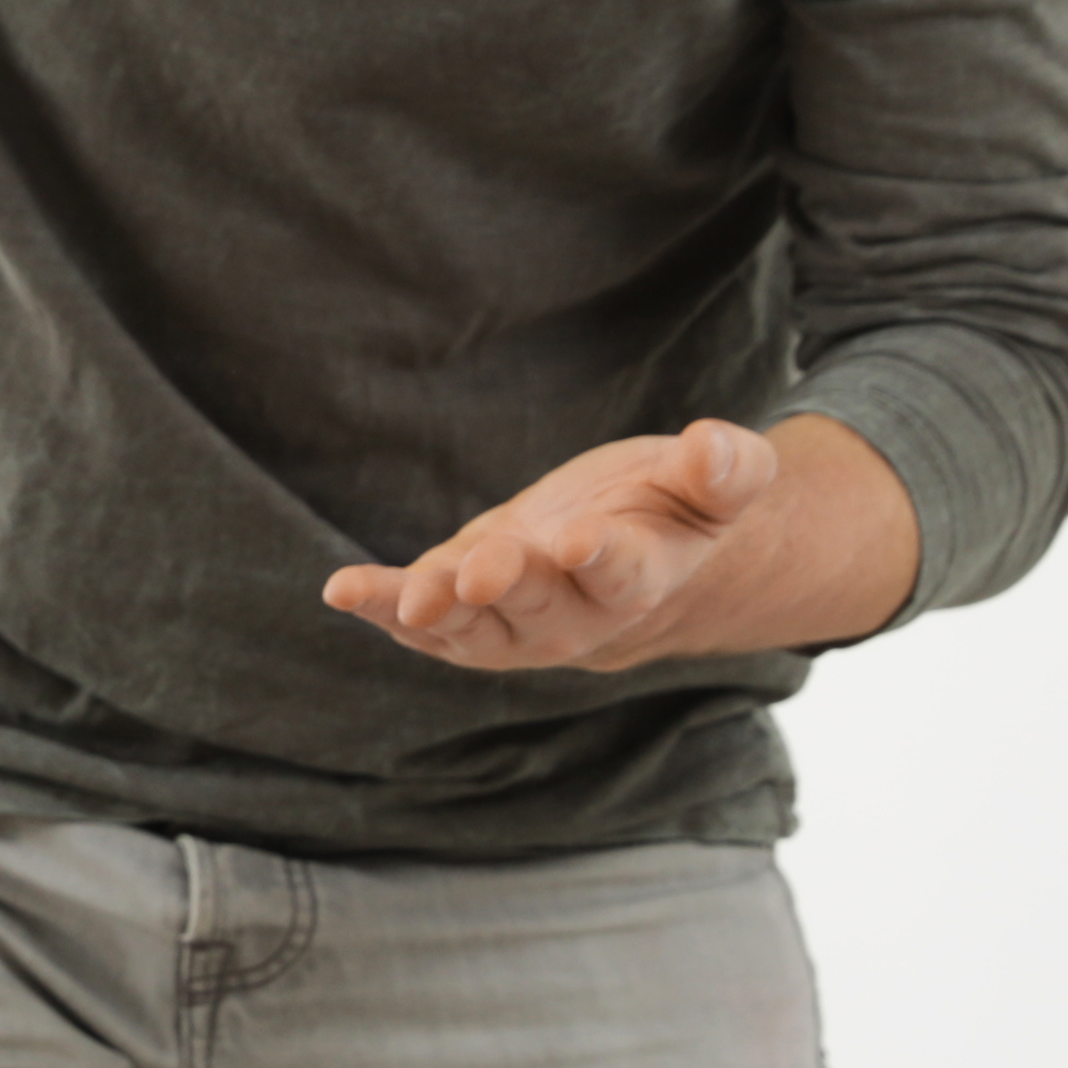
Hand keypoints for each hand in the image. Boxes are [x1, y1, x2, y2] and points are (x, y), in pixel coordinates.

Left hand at [327, 416, 914, 671]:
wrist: (619, 558)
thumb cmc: (667, 510)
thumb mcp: (710, 484)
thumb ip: (724, 470)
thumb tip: (716, 443)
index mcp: (638, 577)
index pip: (624, 575)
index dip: (603, 560)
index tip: (582, 542)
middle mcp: (572, 612)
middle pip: (539, 604)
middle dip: (510, 585)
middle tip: (485, 570)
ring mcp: (508, 617)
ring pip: (472, 624)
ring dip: (436, 611)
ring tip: (403, 599)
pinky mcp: (458, 605)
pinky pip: (417, 614)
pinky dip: (380, 603)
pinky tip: (343, 589)